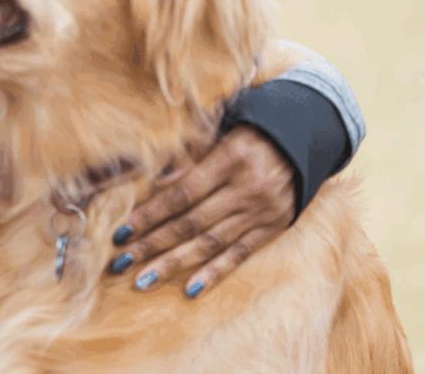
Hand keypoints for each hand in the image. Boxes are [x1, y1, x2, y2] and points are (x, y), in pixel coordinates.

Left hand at [107, 125, 295, 297]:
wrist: (303, 142)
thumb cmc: (250, 136)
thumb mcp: (221, 135)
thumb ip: (190, 159)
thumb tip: (156, 184)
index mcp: (230, 158)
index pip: (181, 194)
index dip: (149, 214)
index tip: (122, 232)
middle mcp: (247, 188)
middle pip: (191, 222)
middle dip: (152, 244)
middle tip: (121, 262)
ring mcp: (261, 211)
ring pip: (211, 242)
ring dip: (174, 263)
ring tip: (144, 279)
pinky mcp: (273, 228)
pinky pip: (240, 254)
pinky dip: (215, 272)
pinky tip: (191, 289)